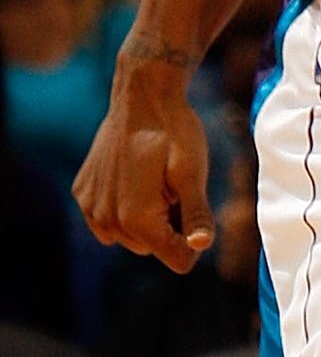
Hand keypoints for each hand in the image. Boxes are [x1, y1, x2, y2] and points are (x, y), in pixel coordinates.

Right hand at [74, 62, 214, 271]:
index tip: (195, 208)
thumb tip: (200, 246)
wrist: (141, 96)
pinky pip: (111, 220)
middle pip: (155, 248)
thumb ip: (196, 214)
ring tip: (155, 181)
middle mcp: (108, 220)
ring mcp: (91, 208)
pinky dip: (125, 206)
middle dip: (170, 227)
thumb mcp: (192, 173)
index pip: (179, 260)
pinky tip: (133, 177)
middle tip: (174, 188)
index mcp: (137, 219)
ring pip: (132, 237)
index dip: (195, 239)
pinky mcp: (83, 194)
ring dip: (148, 218)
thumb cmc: (173, 132)